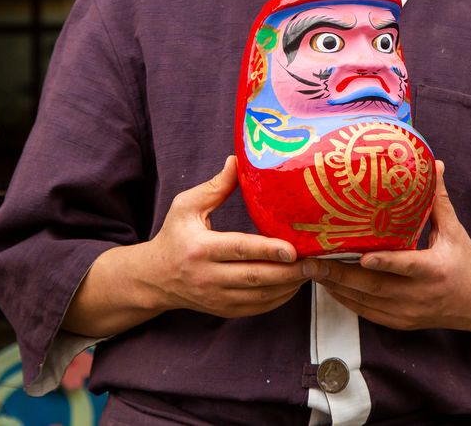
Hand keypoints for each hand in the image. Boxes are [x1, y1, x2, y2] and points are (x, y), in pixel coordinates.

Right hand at [137, 155, 310, 317]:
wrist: (155, 278)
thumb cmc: (174, 236)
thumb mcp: (186, 206)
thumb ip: (215, 186)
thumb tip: (238, 160)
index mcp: (200, 248)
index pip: (239, 249)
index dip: (267, 250)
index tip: (293, 249)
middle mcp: (208, 277)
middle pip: (255, 277)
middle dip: (288, 272)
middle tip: (316, 262)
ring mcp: (217, 297)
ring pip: (260, 296)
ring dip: (289, 286)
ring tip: (312, 271)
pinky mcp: (224, 310)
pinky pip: (258, 308)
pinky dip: (280, 299)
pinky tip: (295, 285)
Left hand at [304, 162, 470, 340]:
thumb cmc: (466, 263)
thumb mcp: (454, 231)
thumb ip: (438, 200)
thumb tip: (435, 164)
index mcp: (435, 270)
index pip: (407, 266)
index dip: (385, 262)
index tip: (362, 256)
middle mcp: (419, 295)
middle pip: (375, 287)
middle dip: (341, 276)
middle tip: (312, 262)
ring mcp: (408, 313)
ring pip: (366, 303)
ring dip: (337, 288)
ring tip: (311, 271)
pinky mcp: (400, 323)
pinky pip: (367, 313)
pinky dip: (346, 301)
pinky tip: (328, 286)